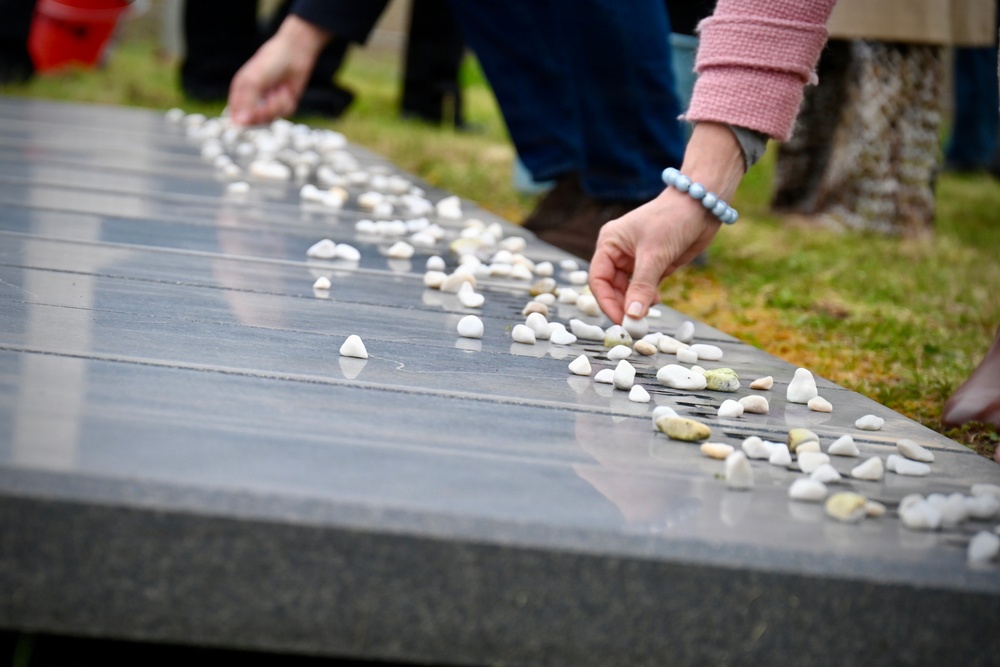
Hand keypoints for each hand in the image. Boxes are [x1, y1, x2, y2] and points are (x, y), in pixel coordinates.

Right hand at [228, 16, 330, 125]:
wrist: (295, 54)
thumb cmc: (270, 62)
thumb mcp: (254, 80)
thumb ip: (246, 102)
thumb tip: (239, 122)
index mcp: (240, 92)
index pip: (235, 115)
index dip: (242, 120)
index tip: (249, 118)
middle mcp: (253, 99)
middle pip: (254, 121)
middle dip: (263, 112)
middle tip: (269, 96)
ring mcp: (268, 103)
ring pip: (270, 118)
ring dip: (276, 104)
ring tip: (278, 89)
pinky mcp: (283, 104)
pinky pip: (283, 113)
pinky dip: (286, 102)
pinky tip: (286, 90)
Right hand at [589, 122, 746, 322]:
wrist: (702, 205)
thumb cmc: (672, 220)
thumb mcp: (654, 255)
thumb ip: (641, 287)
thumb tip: (633, 315)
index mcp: (609, 244)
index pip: (598, 279)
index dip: (606, 301)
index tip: (621, 320)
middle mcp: (618, 252)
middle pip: (611, 288)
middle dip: (622, 305)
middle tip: (635, 324)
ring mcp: (636, 260)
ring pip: (628, 290)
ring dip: (636, 303)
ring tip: (649, 308)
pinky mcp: (653, 265)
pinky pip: (644, 288)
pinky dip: (648, 298)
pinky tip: (656, 299)